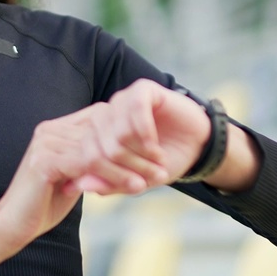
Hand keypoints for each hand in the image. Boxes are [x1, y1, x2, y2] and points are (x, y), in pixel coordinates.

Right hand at [0, 80, 208, 247]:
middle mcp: (51, 129)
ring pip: (101, 147)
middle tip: (162, 165)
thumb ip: (93, 162)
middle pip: (106, 130)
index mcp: (58, 128)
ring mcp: (47, 143)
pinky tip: (134, 186)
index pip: (103, 117)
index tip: (157, 152)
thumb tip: (128, 154)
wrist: (12, 227)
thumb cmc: (44, 205)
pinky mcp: (45, 161)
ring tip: (155, 179)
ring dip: (133, 164)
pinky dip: (116, 175)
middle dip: (138, 148)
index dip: (132, 132)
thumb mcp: (75, 177)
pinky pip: (90, 163)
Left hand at [98, 78, 213, 186]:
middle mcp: (104, 115)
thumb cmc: (161, 163)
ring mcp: (121, 100)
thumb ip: (108, 184)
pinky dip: (148, 135)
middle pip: (104, 148)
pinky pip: (136, 111)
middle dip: (131, 168)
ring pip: (120, 133)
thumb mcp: (135, 181)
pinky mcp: (142, 89)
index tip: (138, 186)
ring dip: (142, 154)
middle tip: (152, 174)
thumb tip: (81, 186)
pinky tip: (157, 146)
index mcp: (95, 135)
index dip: (114, 177)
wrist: (196, 146)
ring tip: (158, 160)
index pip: (89, 158)